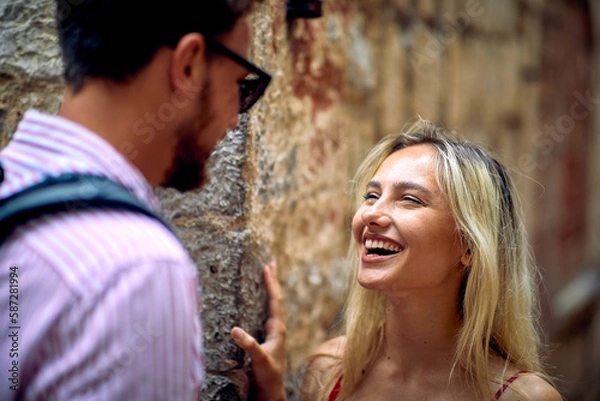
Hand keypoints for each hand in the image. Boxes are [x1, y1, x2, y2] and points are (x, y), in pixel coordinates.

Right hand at [231, 261, 285, 400]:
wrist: (272, 391)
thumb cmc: (268, 375)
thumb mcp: (258, 359)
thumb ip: (248, 345)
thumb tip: (235, 329)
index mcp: (277, 329)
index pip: (275, 300)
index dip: (271, 283)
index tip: (267, 267)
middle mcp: (277, 328)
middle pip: (276, 299)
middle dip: (272, 281)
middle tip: (270, 264)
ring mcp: (273, 333)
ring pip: (272, 306)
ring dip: (269, 291)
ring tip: (266, 277)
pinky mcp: (267, 339)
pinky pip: (266, 314)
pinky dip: (263, 303)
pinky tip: (259, 303)